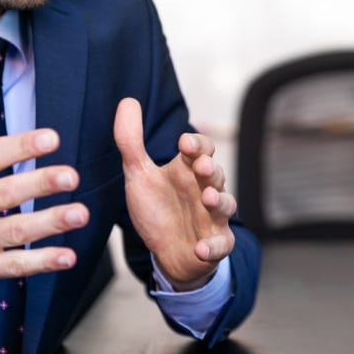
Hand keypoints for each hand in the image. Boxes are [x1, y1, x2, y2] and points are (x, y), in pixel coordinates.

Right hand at [0, 100, 89, 328]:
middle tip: (71, 176)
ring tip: (80, 214)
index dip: (19, 147)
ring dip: (50, 222)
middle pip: (3, 193)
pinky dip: (42, 262)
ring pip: (13, 230)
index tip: (51, 138)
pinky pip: (13, 265)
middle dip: (40, 183)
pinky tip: (66, 256)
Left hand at [114, 97, 235, 290]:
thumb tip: (127, 101)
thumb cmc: (158, 209)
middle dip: (211, 169)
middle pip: (217, 174)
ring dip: (219, 201)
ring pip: (226, 205)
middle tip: (202, 167)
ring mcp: (213, 217)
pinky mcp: (216, 244)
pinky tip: (200, 248)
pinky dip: (213, 246)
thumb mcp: (139, 175)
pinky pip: (221, 244)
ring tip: (207, 199)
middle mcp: (205, 190)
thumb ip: (131, 141)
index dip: (197, 144)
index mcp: (188, 171)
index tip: (183, 143)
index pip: (202, 149)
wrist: (167, 252)